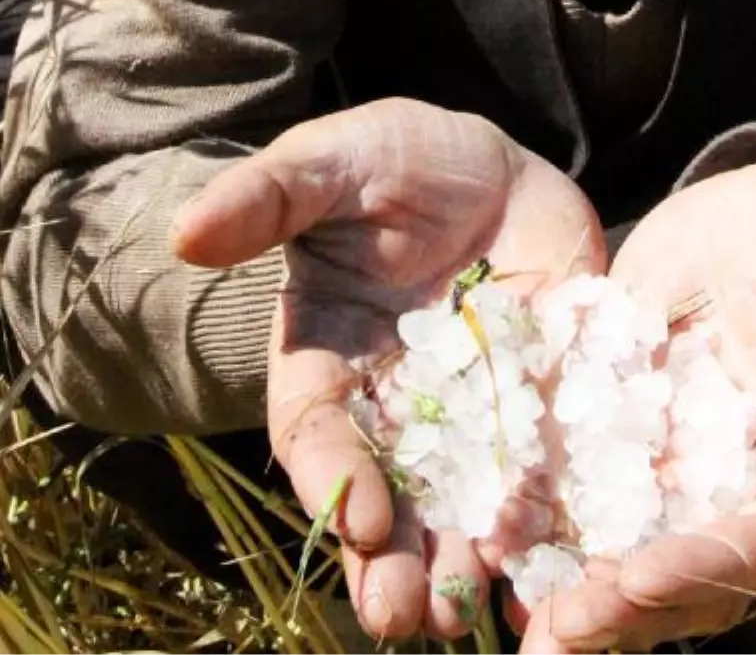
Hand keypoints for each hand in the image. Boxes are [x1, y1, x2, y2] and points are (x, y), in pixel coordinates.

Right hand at [171, 101, 604, 642]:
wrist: (485, 163)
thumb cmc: (387, 160)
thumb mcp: (327, 164)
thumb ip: (266, 198)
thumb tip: (185, 232)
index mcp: (327, 358)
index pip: (317, 429)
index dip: (331, 474)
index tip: (354, 516)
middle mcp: (394, 403)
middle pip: (385, 494)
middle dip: (389, 560)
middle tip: (403, 617)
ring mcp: (469, 409)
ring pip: (459, 500)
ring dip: (461, 562)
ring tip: (464, 617)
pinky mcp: (540, 400)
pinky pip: (544, 467)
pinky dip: (548, 519)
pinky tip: (555, 568)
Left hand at [519, 158, 755, 653]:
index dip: (711, 569)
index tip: (644, 580)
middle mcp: (742, 490)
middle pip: (687, 569)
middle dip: (625, 606)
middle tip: (558, 630)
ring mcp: (677, 463)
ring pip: (623, 542)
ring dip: (572, 584)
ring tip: (514, 610)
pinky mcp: (621, 422)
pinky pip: (574, 477)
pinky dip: (533, 508)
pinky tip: (483, 526)